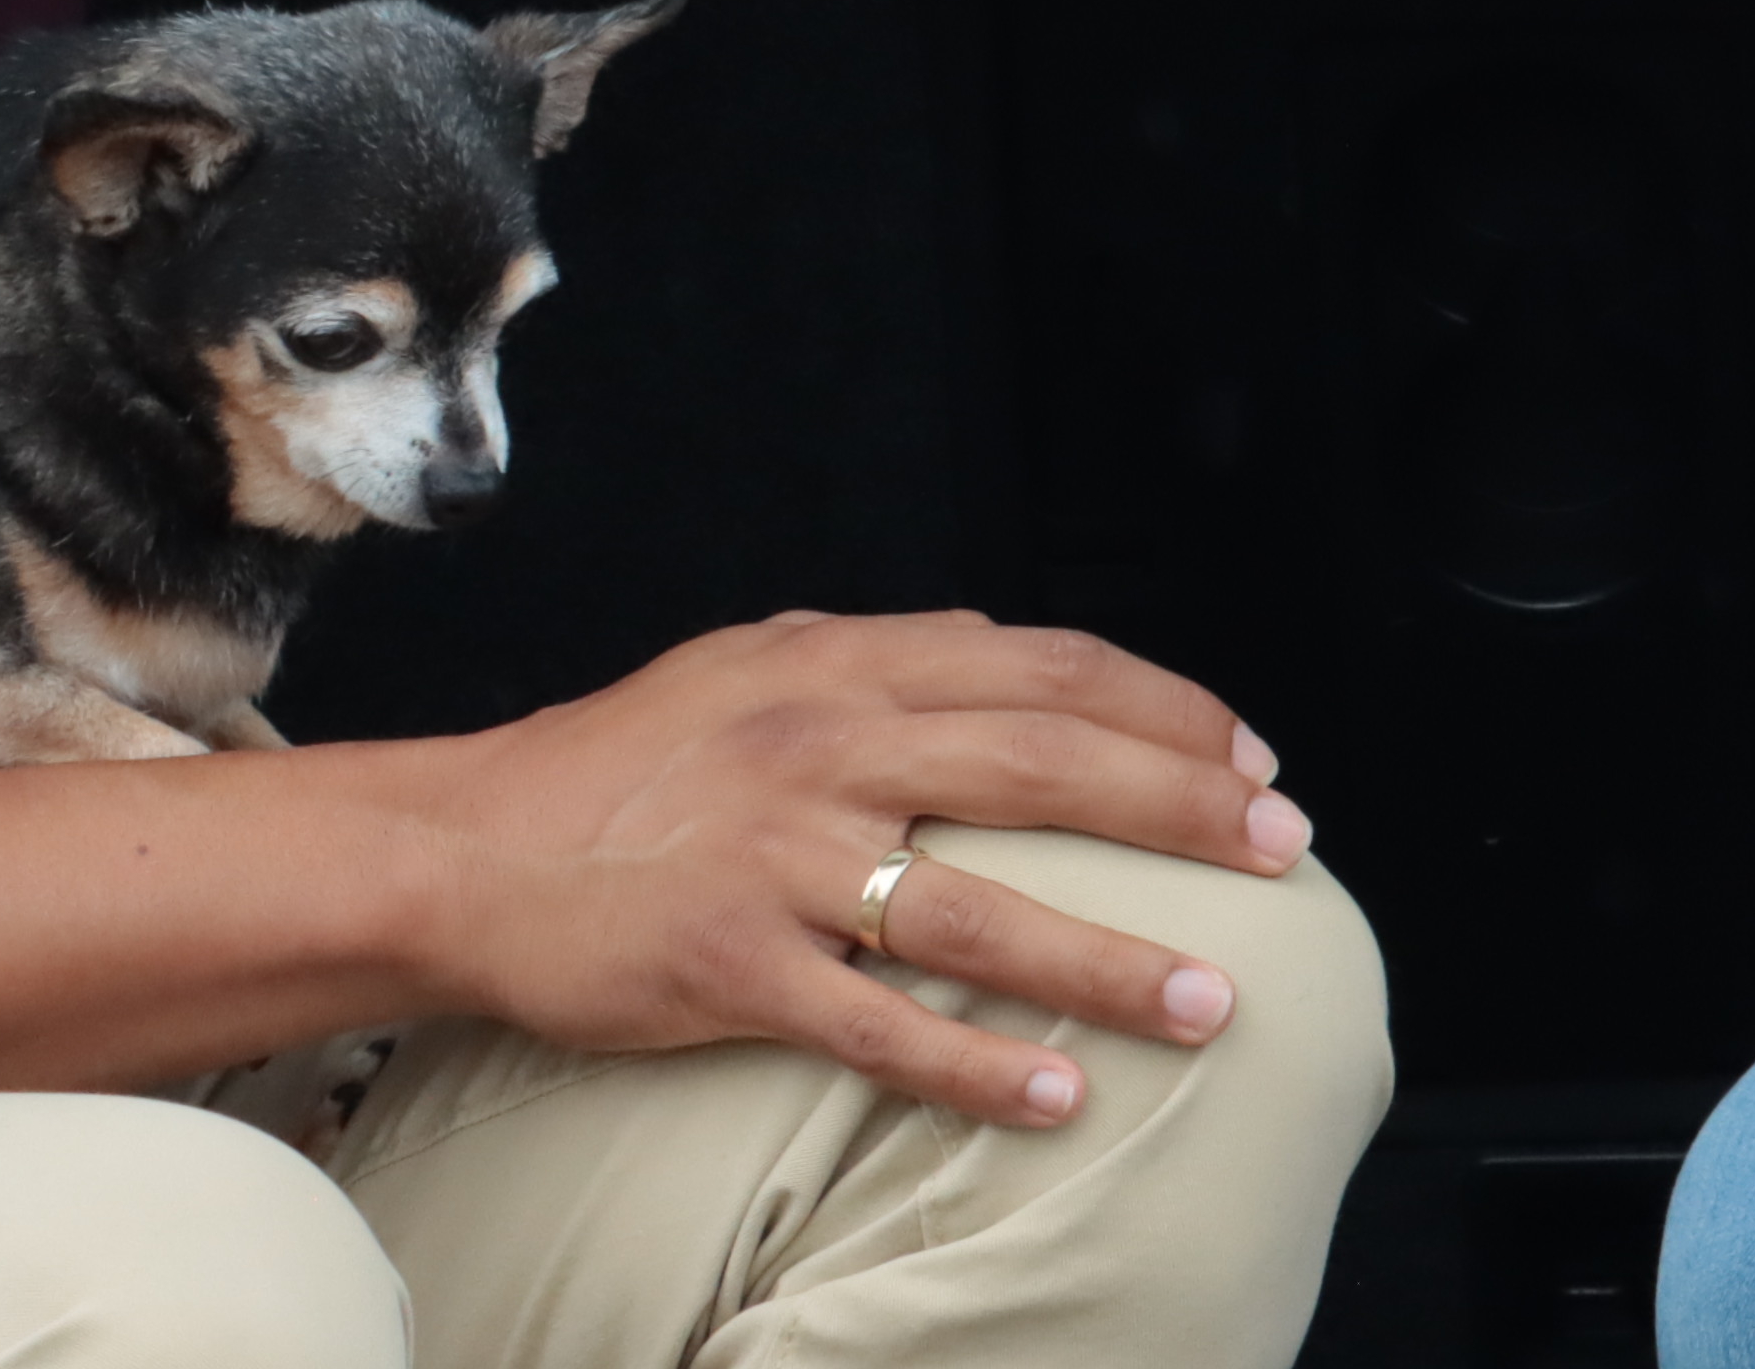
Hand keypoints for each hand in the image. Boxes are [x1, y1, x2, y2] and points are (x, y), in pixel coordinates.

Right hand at [377, 611, 1309, 1128]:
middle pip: (1047, 762)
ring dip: (1110, 959)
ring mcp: (782, 858)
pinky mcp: (731, 966)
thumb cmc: (629, 761)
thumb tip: (1011, 659)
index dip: (1164, 709)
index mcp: (849, 662)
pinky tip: (1059, 1095)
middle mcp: (829, 742)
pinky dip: (976, 1062)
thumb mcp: (762, 662)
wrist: (470, 845)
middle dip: (1184, 807)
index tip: (1251, 759)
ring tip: (1215, 1002)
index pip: (1049, 668)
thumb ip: (888, 658)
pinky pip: (877, 1024)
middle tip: (1284, 852)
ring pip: (980, 906)